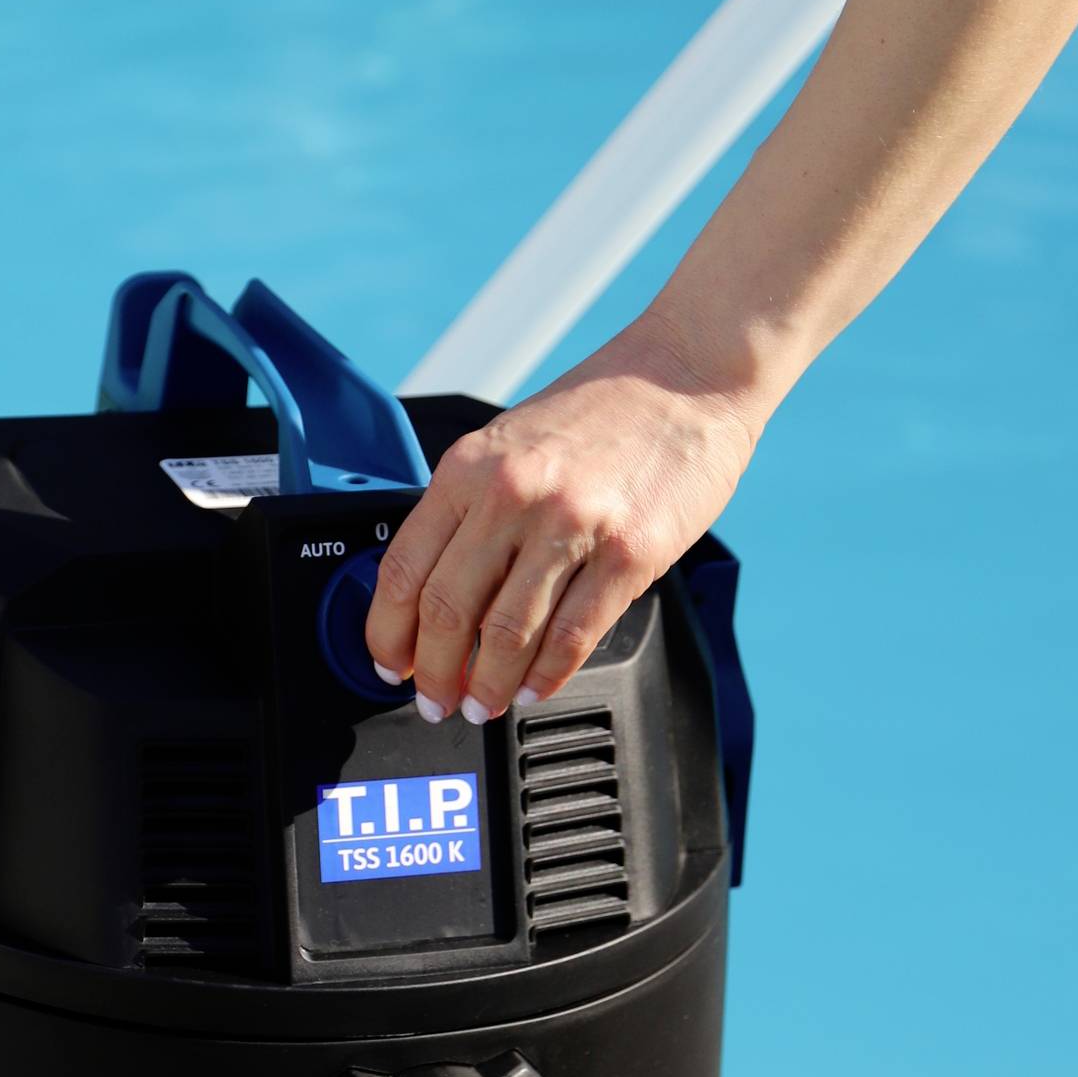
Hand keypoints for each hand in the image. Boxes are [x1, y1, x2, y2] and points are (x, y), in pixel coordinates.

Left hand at [364, 317, 763, 724]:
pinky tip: (535, 688)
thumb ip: (473, 506)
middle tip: (435, 701)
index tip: (389, 664)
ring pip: (507, 634)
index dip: (387, 633)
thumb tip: (439, 590)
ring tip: (483, 704)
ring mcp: (571, 524)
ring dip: (488, 685)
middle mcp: (513, 494)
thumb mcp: (510, 440)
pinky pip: (573, 634)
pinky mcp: (628, 552)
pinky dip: (547, 675)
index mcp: (470, 466)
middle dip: (433, 673)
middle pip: (447, 611)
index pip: (403, 569)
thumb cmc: (605, 406)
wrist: (689, 372)